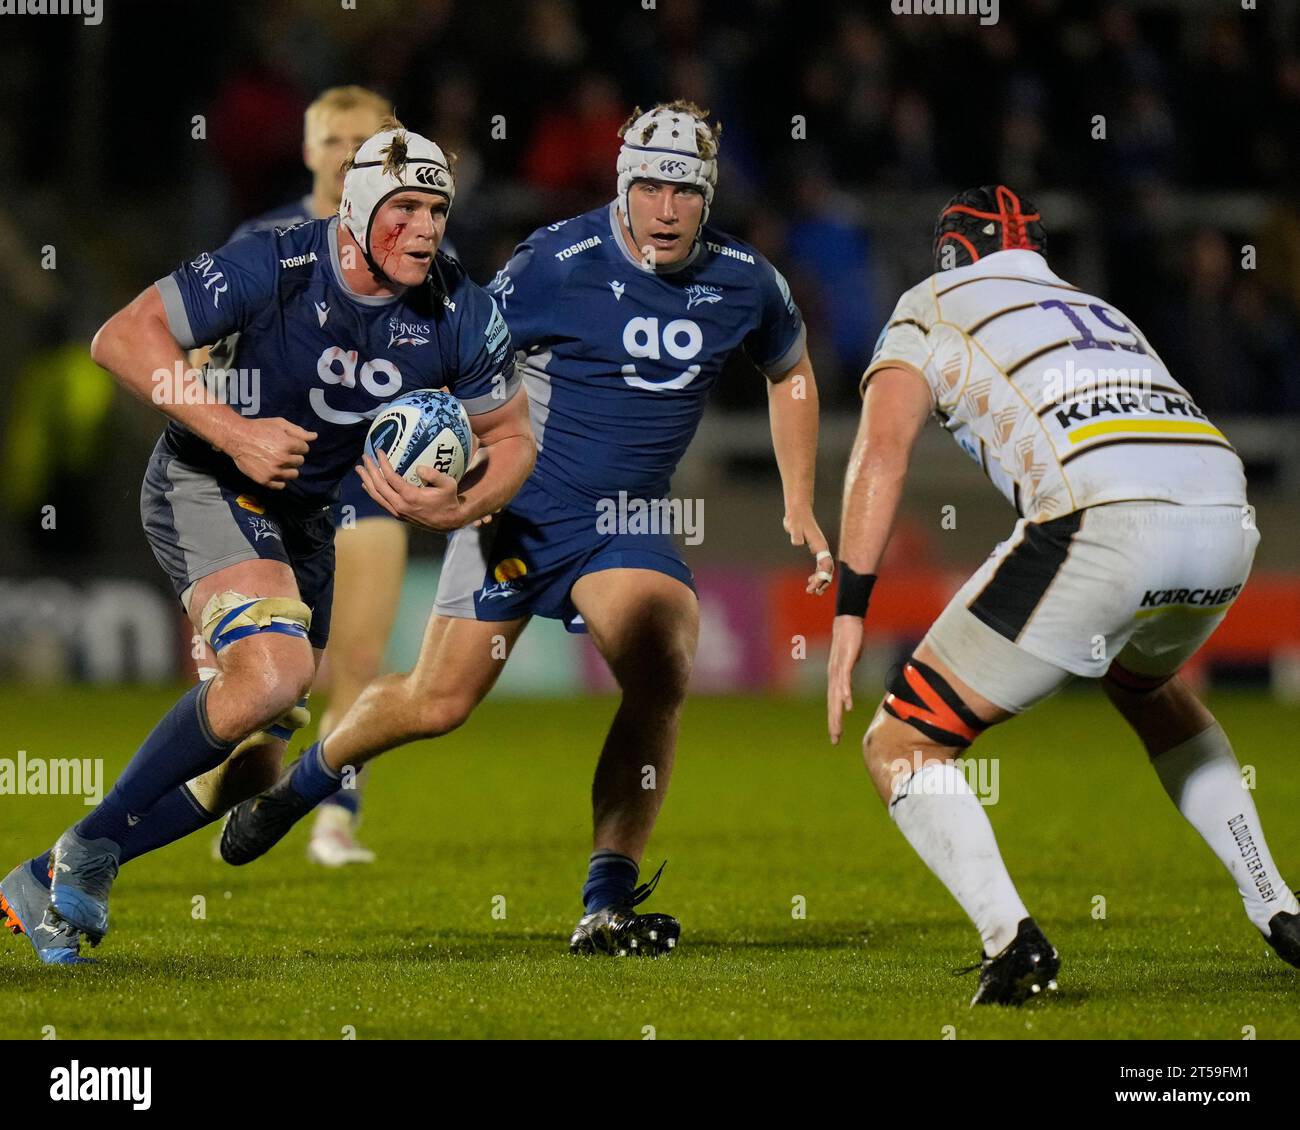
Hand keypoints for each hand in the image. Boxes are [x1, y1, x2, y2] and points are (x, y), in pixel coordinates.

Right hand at [226, 417, 315, 489]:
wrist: (236, 437)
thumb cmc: (259, 428)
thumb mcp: (279, 424)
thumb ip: (298, 431)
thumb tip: (315, 437)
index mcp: (288, 444)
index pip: (305, 449)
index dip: (297, 445)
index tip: (288, 443)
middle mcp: (282, 459)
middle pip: (300, 461)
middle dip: (293, 456)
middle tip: (281, 451)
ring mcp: (274, 471)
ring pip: (293, 474)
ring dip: (289, 468)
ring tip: (278, 462)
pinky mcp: (265, 480)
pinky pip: (281, 485)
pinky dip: (279, 480)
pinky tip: (274, 472)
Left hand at [356, 451, 465, 531]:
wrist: (448, 522)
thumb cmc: (449, 501)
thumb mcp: (448, 484)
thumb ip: (434, 475)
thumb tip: (418, 468)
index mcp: (410, 496)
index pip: (390, 477)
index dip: (383, 463)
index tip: (379, 452)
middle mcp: (400, 505)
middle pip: (378, 486)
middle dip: (370, 470)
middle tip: (364, 457)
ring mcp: (397, 511)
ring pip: (376, 496)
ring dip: (366, 481)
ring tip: (359, 470)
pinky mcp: (398, 515)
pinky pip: (381, 502)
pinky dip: (372, 493)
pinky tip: (367, 485)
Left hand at [783, 506, 833, 594]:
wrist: (798, 513)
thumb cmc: (796, 520)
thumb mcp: (794, 527)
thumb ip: (796, 535)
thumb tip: (797, 543)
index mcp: (820, 545)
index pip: (826, 565)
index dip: (822, 576)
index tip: (813, 586)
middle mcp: (822, 549)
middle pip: (827, 569)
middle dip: (822, 582)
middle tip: (812, 592)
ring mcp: (819, 549)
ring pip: (825, 569)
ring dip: (821, 580)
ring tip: (813, 591)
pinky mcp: (815, 549)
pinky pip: (820, 566)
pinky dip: (817, 575)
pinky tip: (810, 581)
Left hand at [827, 614, 864, 745]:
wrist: (847, 622)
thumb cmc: (850, 643)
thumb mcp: (850, 665)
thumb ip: (848, 678)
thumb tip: (847, 690)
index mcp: (835, 679)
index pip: (833, 703)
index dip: (834, 720)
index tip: (836, 736)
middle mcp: (834, 676)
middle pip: (833, 704)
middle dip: (833, 722)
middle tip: (835, 740)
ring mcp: (839, 669)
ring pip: (837, 695)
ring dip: (837, 712)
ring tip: (837, 728)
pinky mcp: (846, 661)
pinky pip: (845, 679)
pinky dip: (845, 692)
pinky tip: (846, 703)